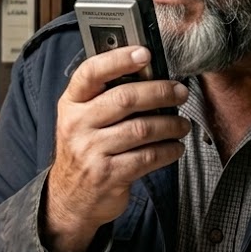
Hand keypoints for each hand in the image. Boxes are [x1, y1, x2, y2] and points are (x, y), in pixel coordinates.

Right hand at [43, 46, 188, 251]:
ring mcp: (91, 151)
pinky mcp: (108, 175)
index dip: (119, 59)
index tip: (145, 53)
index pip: (91, 73)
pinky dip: (168, 151)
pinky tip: (175, 147)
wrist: (69, 198)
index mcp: (71, 104)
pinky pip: (148, 157)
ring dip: (170, 125)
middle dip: (160, 92)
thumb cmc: (84, 151)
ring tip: (182, 124)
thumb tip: (148, 73)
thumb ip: (104, 97)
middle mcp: (77, 125)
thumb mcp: (81, 120)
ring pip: (142, 129)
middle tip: (179, 92)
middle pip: (125, 98)